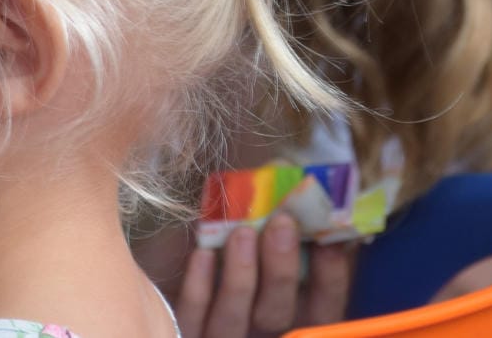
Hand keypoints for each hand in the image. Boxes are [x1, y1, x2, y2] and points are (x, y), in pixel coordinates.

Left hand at [174, 213, 353, 337]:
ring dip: (240, 279)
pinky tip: (202, 254)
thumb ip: (277, 216)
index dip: (330, 276)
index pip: (323, 308)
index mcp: (290, 314)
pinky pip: (190, 320)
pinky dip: (198, 289)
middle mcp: (260, 331)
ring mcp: (222, 335)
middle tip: (282, 223)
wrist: (161, 277)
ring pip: (233, 323)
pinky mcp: (185, 331)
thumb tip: (286, 170)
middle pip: (276, 316)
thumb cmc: (227, 243)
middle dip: (282, 271)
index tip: (328, 236)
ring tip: (242, 233)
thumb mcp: (260, 235)